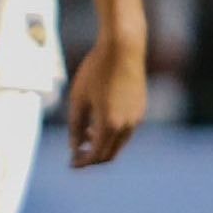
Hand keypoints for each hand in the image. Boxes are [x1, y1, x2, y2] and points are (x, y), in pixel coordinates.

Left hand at [65, 37, 146, 168]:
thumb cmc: (95, 71)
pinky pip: (126, 131)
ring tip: (83, 136)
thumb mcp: (78, 99)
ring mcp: (137, 117)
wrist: (123, 49)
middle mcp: (127, 125)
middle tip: (76, 155)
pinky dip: (112, 135)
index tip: (70, 163)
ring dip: (102, 145)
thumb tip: (74, 147)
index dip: (82, 162)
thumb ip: (75, 126)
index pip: (96, 155)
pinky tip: (97, 124)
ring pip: (119, 144)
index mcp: (110, 124)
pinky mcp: (141, 109)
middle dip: (92, 158)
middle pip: (109, 154)